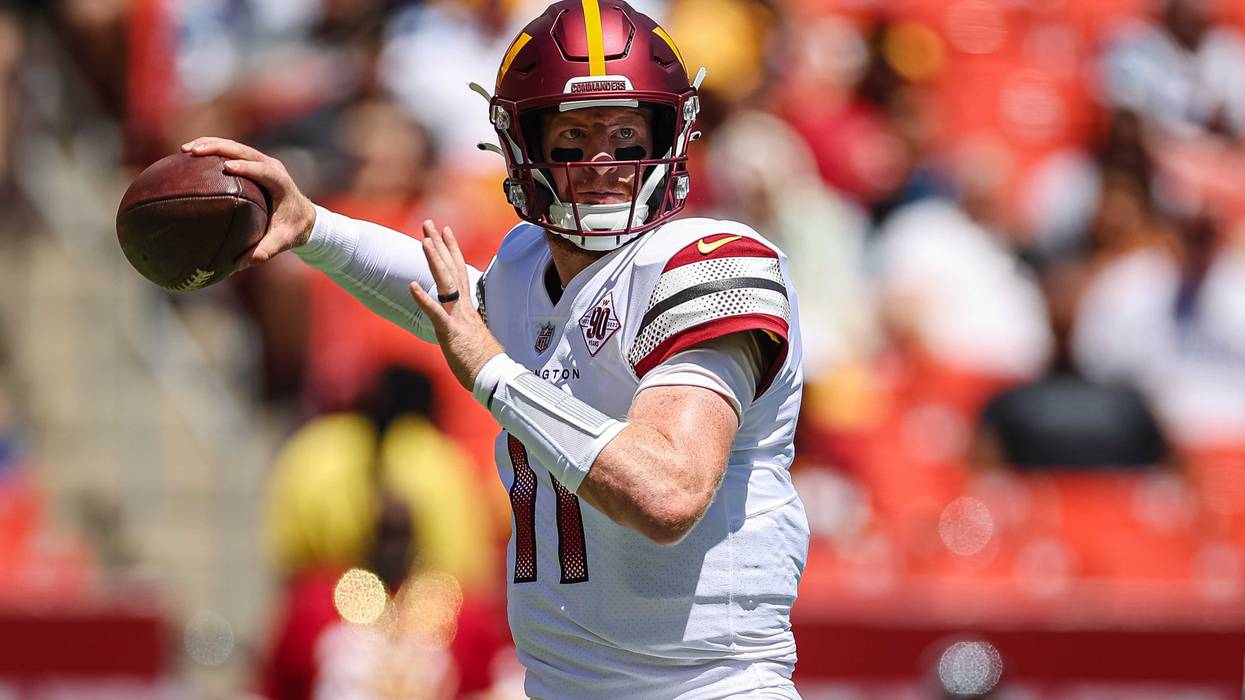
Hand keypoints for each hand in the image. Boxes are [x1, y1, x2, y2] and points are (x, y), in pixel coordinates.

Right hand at [181, 137, 316, 269]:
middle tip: (195, 151)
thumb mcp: (283, 242)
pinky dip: (212, 150)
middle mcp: (272, 168)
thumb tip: (242, 263)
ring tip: (186, 149)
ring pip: (236, 147)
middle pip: (245, 151)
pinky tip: (190, 155)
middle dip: (219, 148)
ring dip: (211, 144)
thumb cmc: (292, 230)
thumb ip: (266, 250)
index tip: (227, 167)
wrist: (304, 217)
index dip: (247, 167)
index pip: (264, 171)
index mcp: (281, 184)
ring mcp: (262, 162)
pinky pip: (232, 152)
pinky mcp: (254, 162)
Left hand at [408, 220, 504, 389]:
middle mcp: (463, 307)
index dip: (452, 250)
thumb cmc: (484, 361)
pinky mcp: (450, 333)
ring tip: (424, 241)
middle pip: (451, 269)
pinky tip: (412, 286)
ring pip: (445, 283)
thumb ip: (467, 325)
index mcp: (468, 307)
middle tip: (429, 223)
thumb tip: (465, 323)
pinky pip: (435, 313)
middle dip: (439, 244)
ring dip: (434, 261)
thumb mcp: (474, 337)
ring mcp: (457, 318)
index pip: (459, 271)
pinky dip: (424, 299)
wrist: (493, 376)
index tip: (445, 232)